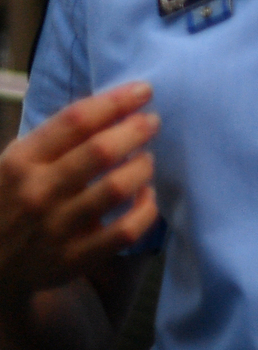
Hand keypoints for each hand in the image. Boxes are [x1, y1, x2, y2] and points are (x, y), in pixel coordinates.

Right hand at [0, 84, 159, 297]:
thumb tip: (109, 107)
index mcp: (19, 162)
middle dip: (135, 130)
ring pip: (117, 188)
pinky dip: (146, 210)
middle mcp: (37, 191)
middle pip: (100, 151)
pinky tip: (148, 197)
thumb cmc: (9, 202)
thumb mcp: (13, 165)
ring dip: (142, 167)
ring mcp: (57, 227)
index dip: (114, 102)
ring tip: (147, 159)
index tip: (142, 91)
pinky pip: (126, 231)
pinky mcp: (76, 257)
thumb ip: (52, 141)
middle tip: (152, 123)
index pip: (74, 121)